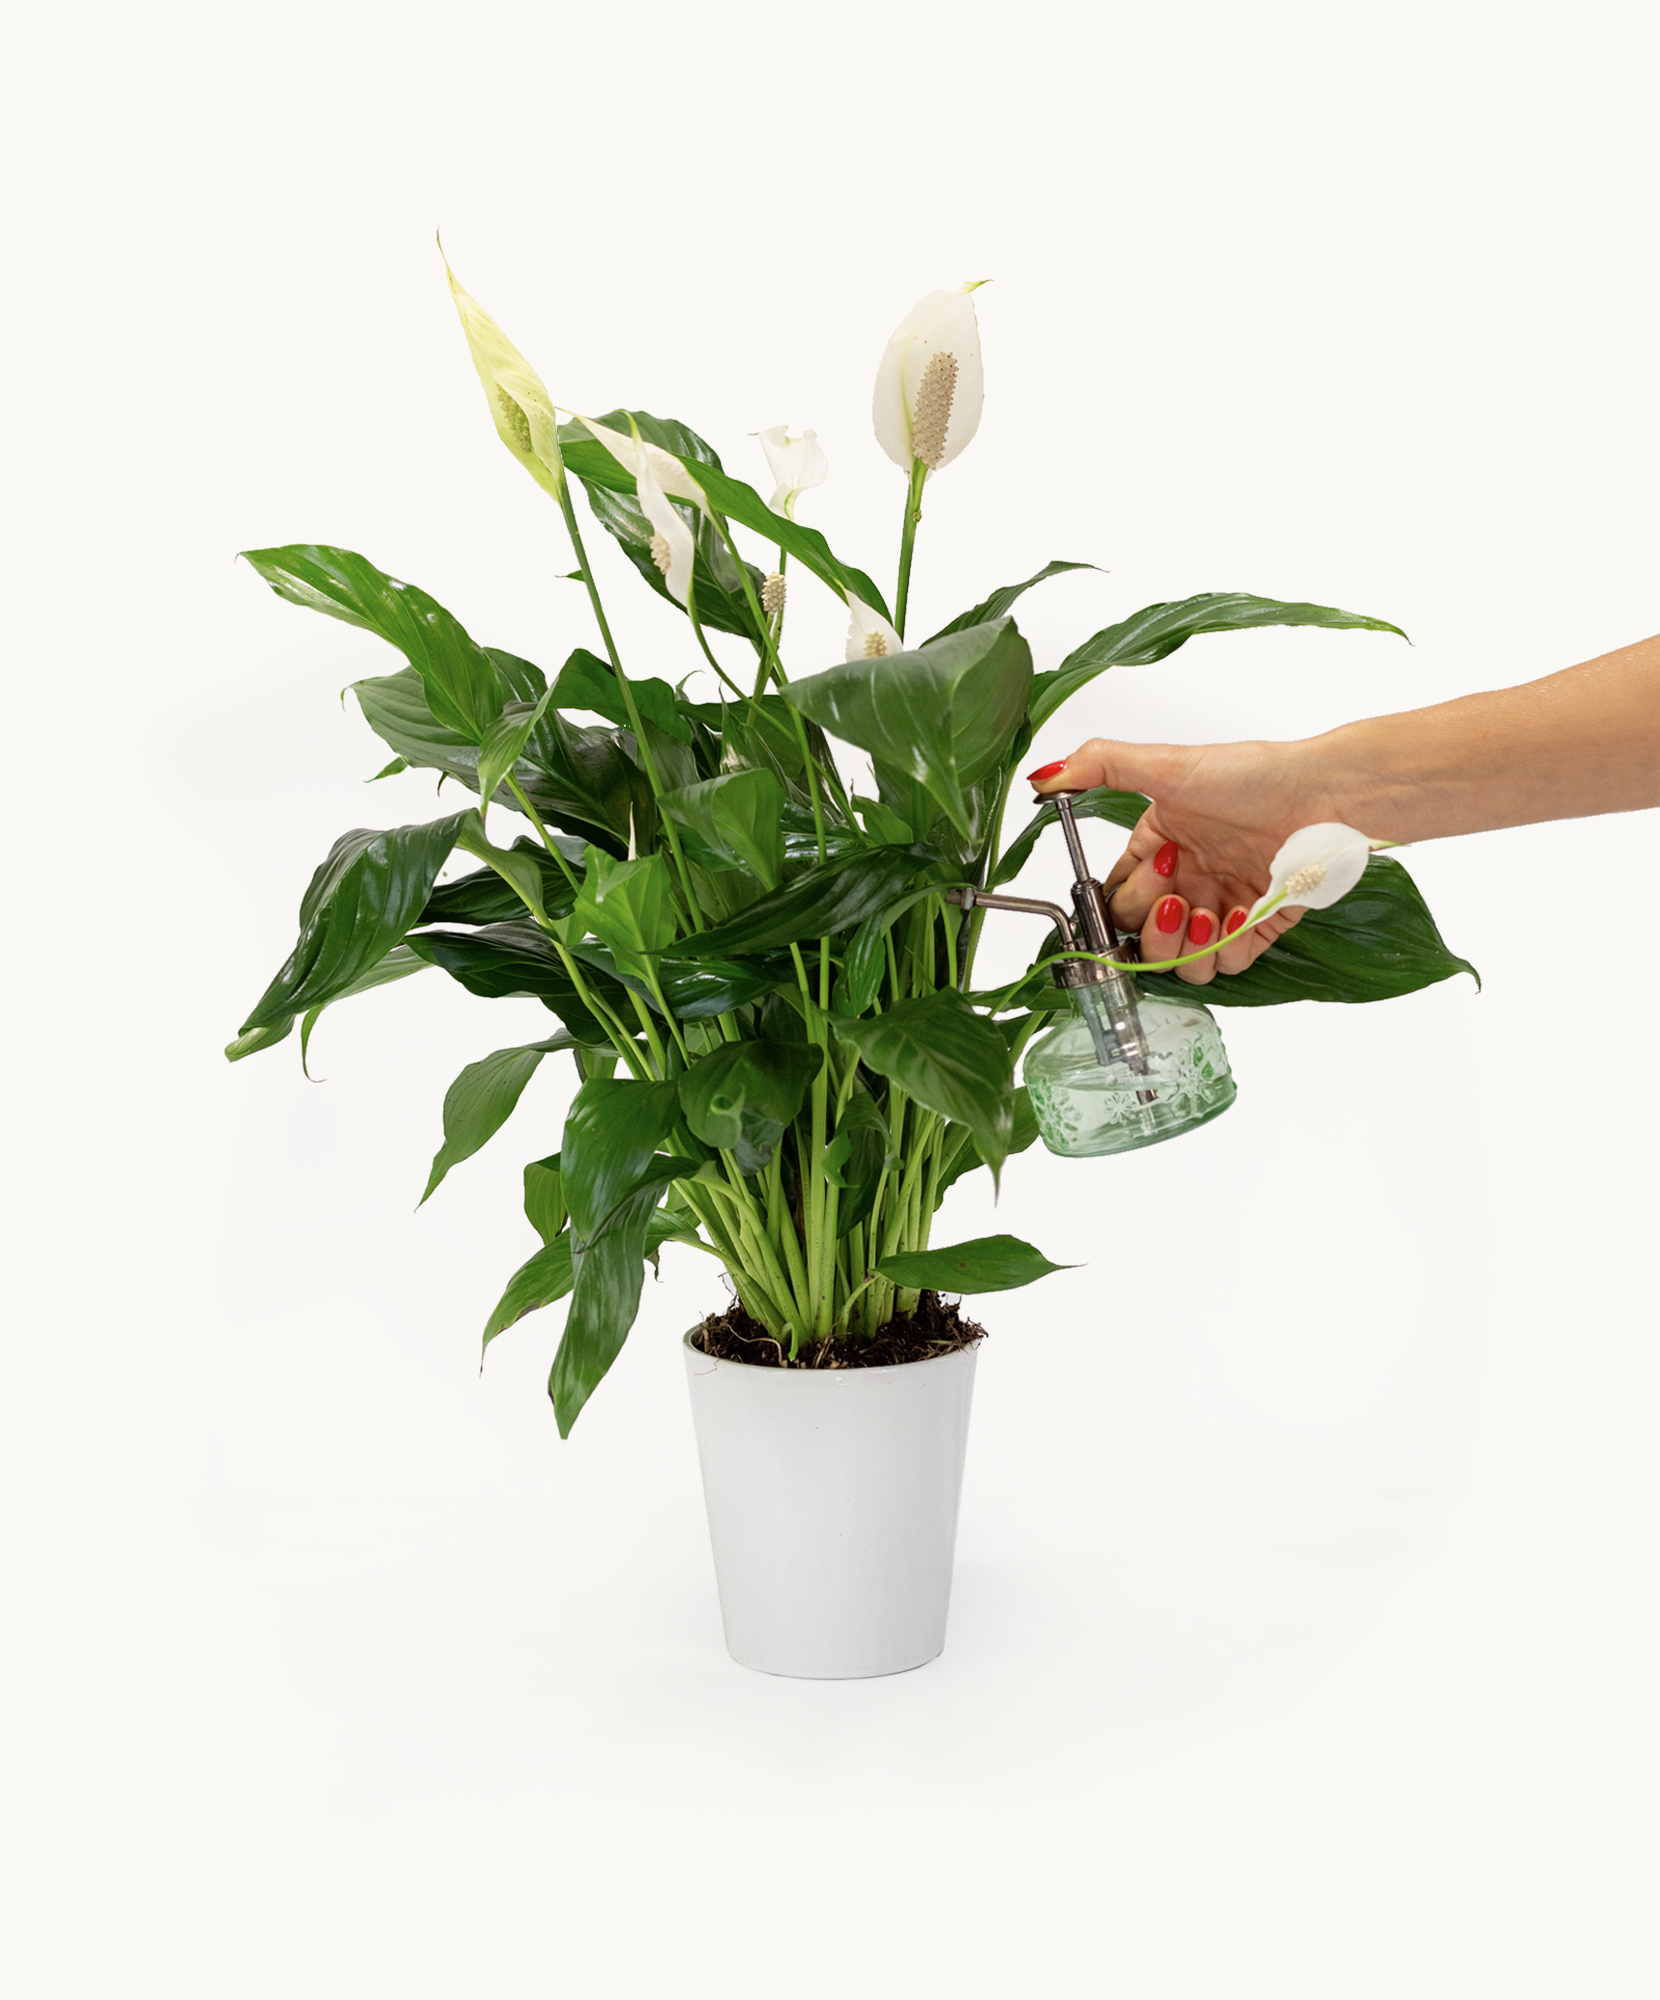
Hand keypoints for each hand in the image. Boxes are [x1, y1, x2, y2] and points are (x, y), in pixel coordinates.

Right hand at [1027, 737, 1339, 980]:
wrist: (1323, 796)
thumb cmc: (1253, 776)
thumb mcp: (1167, 765)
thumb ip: (1100, 766)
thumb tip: (1043, 776)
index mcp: (1159, 846)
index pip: (1116, 897)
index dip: (1120, 902)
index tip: (1140, 883)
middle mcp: (1188, 881)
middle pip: (1141, 936)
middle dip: (1151, 925)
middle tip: (1177, 896)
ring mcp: (1222, 907)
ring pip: (1180, 963)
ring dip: (1184, 947)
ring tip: (1207, 913)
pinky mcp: (1260, 927)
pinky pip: (1228, 964)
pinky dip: (1227, 949)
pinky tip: (1240, 915)